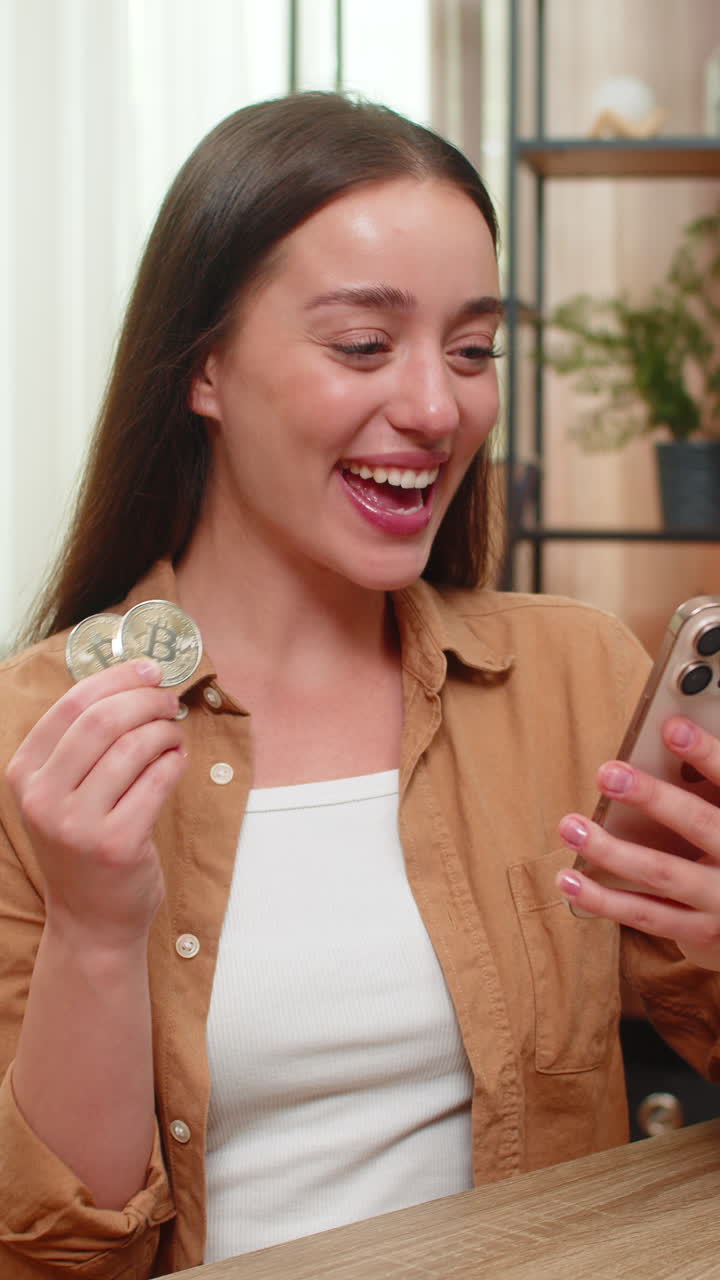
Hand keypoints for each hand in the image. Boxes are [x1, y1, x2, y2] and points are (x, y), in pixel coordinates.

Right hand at [5, 659, 186, 946]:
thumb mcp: (62, 793)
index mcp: (24, 774)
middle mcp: (43, 798)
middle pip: (102, 721)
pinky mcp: (117, 844)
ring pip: (132, 748)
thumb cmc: (84, 845)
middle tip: (169, 700)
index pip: (70, 706)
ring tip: (173, 735)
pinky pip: (157, 781)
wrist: (91, 921)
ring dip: (164, 731)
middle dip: (145, 700)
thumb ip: (83, 742)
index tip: (148, 669)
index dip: (116, 679)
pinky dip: (174, 762)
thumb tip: (134, 678)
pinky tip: (177, 760)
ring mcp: (77, 825)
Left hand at [556, 716, 719, 970]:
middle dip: (653, 797)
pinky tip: (568, 879)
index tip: (671, 727)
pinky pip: (646, 914)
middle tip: (608, 774)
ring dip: (611, 850)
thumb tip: (669, 733)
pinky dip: (603, 899)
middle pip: (700, 824)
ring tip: (570, 826)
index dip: (707, 754)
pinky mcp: (700, 933)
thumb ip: (708, 787)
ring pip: (663, 872)